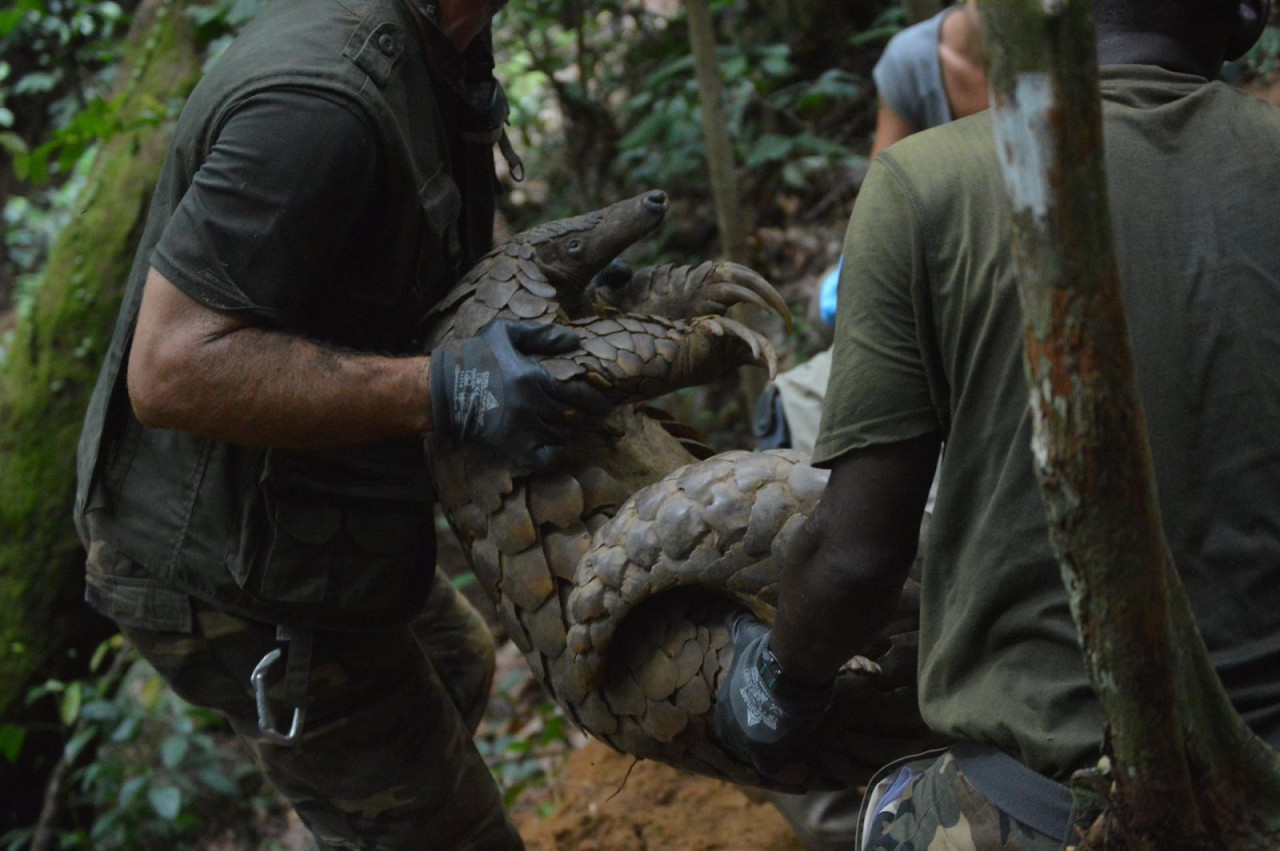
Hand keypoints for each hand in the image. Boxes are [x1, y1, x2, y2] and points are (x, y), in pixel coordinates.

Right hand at [430, 319, 608, 471]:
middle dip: (574, 417)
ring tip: (558, 429)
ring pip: (559, 436)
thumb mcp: (505, 333)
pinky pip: (547, 458)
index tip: (603, 406)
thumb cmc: (475, 357)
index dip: (595, 401)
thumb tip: (577, 341)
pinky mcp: (513, 449)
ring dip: (562, 433)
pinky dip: (554, 454)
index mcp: (534, 377)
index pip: (579, 393)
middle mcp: (532, 404)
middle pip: (568, 416)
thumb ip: (542, 335)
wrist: (443, 391)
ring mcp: (523, 429)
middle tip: (580, 419)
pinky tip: (551, 447)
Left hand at [713, 612, 834, 777]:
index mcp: (723, 706)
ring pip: (760, 755)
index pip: (729, 719)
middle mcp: (730, 730)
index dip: (746, 716)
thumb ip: (737, 624)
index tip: (765, 710)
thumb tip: (732, 609)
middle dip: (758, 735)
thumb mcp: (746, 636)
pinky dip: (787, 765)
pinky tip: (801, 754)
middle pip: (743, 741)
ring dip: (774, 749)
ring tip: (794, 739)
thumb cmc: (765, 656)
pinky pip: (774, 768)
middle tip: (780, 727)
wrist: (788, 674)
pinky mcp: (769, 757)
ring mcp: (748, 746)